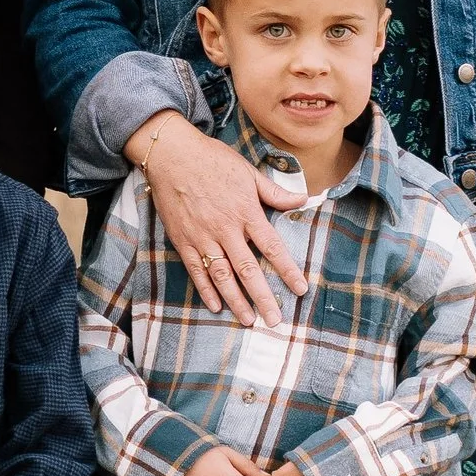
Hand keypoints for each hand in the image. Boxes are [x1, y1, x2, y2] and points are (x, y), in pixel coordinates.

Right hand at [130, 116, 306, 330]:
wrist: (172, 154)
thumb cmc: (213, 159)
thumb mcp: (248, 172)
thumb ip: (274, 192)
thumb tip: (303, 200)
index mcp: (246, 212)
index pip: (272, 246)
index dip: (287, 270)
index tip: (300, 289)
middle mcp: (226, 228)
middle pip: (248, 269)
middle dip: (263, 297)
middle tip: (275, 320)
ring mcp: (203, 237)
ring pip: (222, 276)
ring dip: (236, 301)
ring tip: (248, 320)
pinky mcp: (183, 240)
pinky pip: (196, 270)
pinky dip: (206, 290)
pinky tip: (216, 306)